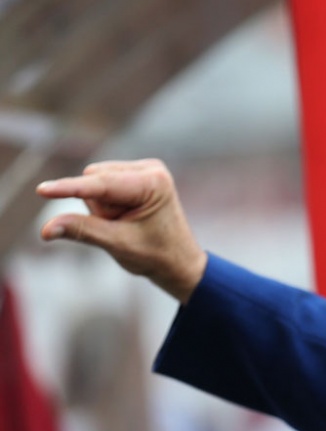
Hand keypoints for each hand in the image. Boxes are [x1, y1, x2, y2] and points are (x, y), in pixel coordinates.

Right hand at [36, 159, 206, 303]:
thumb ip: (83, 231)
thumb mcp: (118, 244)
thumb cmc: (156, 255)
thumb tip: (45, 229)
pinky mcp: (132, 176)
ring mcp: (141, 170)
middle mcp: (149, 169)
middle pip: (94, 181)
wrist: (178, 261)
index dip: (70, 189)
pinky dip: (105, 205)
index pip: (102, 185)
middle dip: (98, 208)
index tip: (41, 190)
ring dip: (101, 208)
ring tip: (126, 224)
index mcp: (154, 183)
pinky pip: (98, 186)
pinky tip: (125, 217)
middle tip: (122, 227)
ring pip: (93, 184)